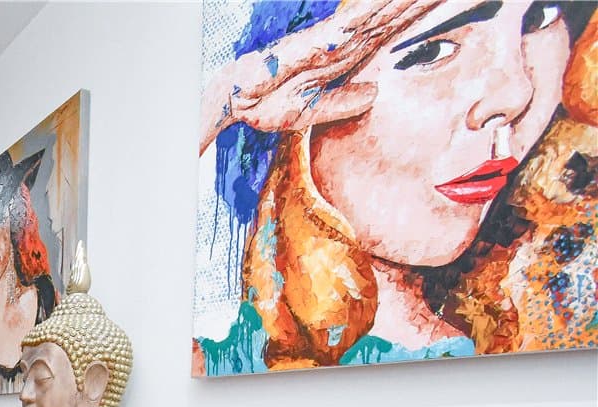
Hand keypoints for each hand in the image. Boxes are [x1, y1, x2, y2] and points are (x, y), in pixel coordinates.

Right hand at [200, 0, 443, 152]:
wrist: (236, 101)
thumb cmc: (269, 105)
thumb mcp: (313, 110)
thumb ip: (344, 102)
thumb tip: (374, 93)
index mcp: (348, 55)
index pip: (394, 30)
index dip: (423, 14)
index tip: (456, 0)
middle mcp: (347, 41)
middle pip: (397, 13)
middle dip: (425, 0)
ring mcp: (335, 38)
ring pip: (382, 10)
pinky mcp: (320, 42)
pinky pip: (354, 21)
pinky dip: (375, 7)